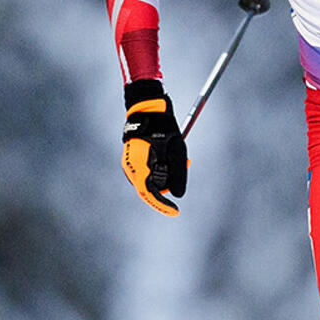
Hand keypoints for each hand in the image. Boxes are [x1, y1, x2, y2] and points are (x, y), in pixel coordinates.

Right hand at [122, 80, 187, 216]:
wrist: (148, 108)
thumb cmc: (162, 125)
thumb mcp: (176, 148)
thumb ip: (178, 172)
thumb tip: (178, 195)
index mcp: (138, 164)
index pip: (148, 193)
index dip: (161, 205)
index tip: (175, 211)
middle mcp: (132, 167)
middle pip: (152, 187)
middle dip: (171, 181)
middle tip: (187, 164)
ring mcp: (133, 164)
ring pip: (152, 179)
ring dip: (168, 173)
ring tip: (183, 157)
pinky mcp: (137, 160)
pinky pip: (150, 171)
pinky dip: (162, 167)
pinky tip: (172, 155)